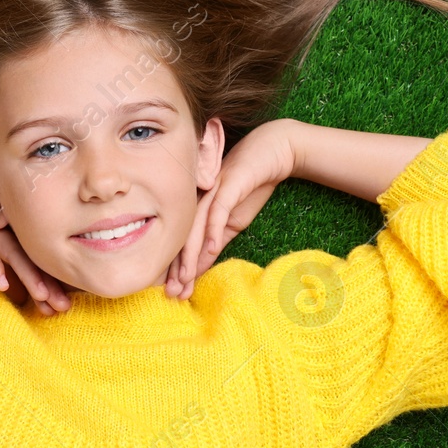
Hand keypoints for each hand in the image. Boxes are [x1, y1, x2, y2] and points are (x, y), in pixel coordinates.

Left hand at [164, 119, 298, 299]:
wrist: (274, 152)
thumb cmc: (251, 186)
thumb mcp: (234, 221)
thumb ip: (217, 241)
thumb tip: (201, 266)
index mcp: (197, 210)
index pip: (183, 243)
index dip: (178, 269)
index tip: (174, 294)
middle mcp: (199, 200)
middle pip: (183, 237)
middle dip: (178, 268)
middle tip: (173, 294)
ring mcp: (212, 190)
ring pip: (196, 226)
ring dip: (190, 254)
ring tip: (185, 278)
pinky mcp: (229, 182)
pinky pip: (219, 208)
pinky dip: (214, 228)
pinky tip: (212, 247)